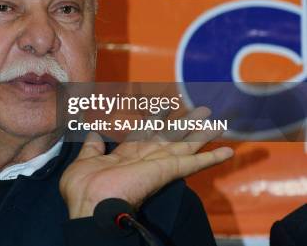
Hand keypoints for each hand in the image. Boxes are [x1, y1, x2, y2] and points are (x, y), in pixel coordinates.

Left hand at [59, 107, 233, 218]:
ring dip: (203, 134)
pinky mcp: (167, 172)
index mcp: (126, 157)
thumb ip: (92, 147)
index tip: (165, 106)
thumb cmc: (84, 188)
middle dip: (185, 123)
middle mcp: (145, 160)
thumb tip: (93, 131)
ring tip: (221, 122)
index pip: (144, 134)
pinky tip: (228, 151)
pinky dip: (211, 157)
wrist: (91, 206)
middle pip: (170, 138)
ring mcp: (158, 166)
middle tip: (202, 109)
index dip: (155, 119)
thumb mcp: (84, 161)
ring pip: (186, 146)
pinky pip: (193, 163)